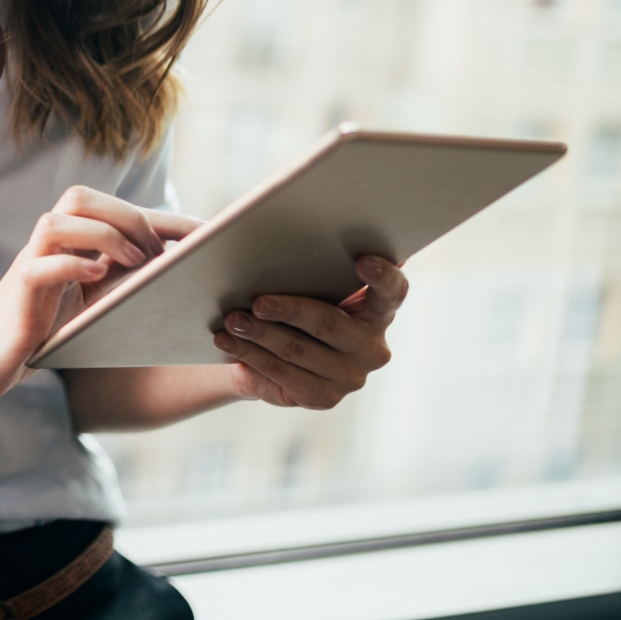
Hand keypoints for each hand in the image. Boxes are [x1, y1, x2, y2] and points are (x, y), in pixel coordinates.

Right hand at [0, 186, 199, 405]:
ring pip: (57, 222)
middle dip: (128, 217)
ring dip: (102, 235)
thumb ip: (120, 286)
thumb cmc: (39, 334)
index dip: (165, 218)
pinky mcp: (16, 296)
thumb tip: (180, 278)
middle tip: (157, 255)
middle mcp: (47, 248)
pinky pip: (40, 266)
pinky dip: (72, 265)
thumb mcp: (89, 307)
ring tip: (133, 262)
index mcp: (68, 246)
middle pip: (80, 198)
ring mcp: (29, 268)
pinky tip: (97, 278)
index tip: (208, 234)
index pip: (116, 211)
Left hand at [214, 255, 406, 409]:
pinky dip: (250, 354)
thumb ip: (313, 263)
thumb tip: (274, 224)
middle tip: (258, 301)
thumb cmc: (295, 302)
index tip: (363, 260)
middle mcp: (372, 346)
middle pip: (329, 323)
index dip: (382, 276)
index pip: (392, 291)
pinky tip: (227, 342)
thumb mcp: (308, 283)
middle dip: (290, 310)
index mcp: (378, 309)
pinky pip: (281, 374)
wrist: (273, 354)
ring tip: (231, 320)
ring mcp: (351, 376)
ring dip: (259, 334)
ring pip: (297, 349)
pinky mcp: (323, 397)